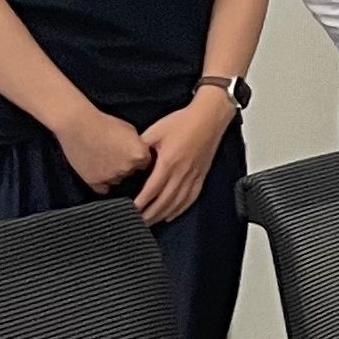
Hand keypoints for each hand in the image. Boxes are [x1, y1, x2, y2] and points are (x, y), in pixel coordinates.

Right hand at [57, 102, 153, 195]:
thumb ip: (138, 146)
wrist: (77, 124)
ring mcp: (111, 176)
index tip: (128, 151)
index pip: (145, 163)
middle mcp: (128, 168)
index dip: (137, 157)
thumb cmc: (104, 123)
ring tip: (102, 158)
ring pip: (118, 180)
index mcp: (139, 155)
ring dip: (113, 173)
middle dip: (126, 165)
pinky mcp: (94, 181)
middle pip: (131, 172)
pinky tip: (97, 171)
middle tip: (113, 153)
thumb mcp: (130, 130)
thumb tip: (142, 155)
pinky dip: (102, 182)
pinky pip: (103, 188)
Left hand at [132, 92, 232, 223]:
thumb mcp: (154, 131)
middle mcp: (182, 173)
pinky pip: (191, 197)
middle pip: (164, 202)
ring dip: (163, 215)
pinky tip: (172, 214)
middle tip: (136, 222)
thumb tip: (129, 160)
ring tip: (151, 222)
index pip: (151, 191)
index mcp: (168, 163)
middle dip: (149, 215)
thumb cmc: (184, 121)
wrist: (209, 116)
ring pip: (177, 203)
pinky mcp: (201, 175)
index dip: (140, 204)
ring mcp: (193, 175)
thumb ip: (141, 148)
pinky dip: (180, 209)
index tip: (130, 211)